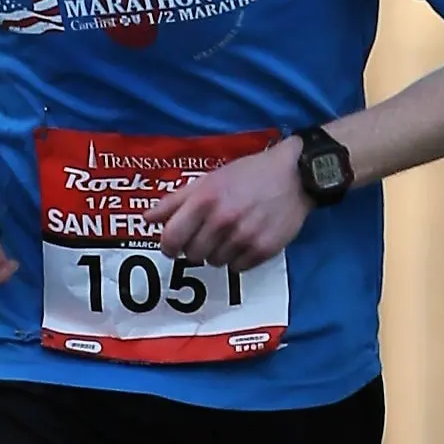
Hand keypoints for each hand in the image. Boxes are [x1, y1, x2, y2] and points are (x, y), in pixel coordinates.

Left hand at [156, 141, 309, 270]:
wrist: (295, 175)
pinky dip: (238, 259)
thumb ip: (175, 200)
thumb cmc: (248, 175)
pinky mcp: (264, 249)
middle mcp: (222, 220)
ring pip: (215, 263)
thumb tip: (147, 218)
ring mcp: (244, 237)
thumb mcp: (208, 180)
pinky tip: (246, 241)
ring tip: (230, 234)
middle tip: (207, 235)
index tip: (173, 246)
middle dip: (195, 248)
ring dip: (218, 253)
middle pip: (192, 255)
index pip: (171, 239)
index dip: (168, 246)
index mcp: (205, 200)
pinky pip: (238, 268)